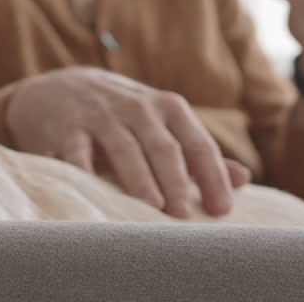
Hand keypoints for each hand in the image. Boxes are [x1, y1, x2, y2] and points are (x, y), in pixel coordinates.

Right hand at [5, 67, 250, 217]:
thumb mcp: (160, 124)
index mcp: (167, 107)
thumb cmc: (121, 116)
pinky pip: (77, 150)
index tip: (222, 209)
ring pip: (124, 147)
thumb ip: (198, 152)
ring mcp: (100, 114)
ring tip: (152, 206)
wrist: (59, 89)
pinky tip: (95, 192)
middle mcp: (137, 107)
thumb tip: (244, 179)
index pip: (197, 143)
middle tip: (184, 214)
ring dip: (139, 178)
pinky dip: (85, 171)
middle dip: (177, 180)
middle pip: (163, 146)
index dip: (212, 176)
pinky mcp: (67, 124)